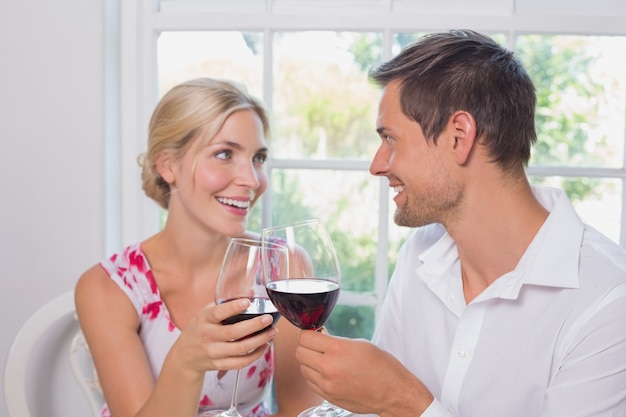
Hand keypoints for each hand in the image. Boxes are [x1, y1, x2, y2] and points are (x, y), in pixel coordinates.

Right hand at [169, 298, 277, 380]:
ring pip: (241, 349)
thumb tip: (250, 293)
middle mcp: (208, 336)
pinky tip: (264, 346)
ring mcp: (213, 352)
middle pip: (234, 332)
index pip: (218, 313)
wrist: (184, 356)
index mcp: (204, 320)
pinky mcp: (219, 364)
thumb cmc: (200, 329)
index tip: (247, 302)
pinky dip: (256, 355)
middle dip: (255, 325)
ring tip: (272, 332)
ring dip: (260, 340)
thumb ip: (224, 305)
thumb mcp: (205, 314)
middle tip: (268, 319)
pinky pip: (241, 362)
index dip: (233, 307)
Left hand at [295, 331, 432, 416]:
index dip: (307, 334)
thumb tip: (320, 338)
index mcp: (337, 349)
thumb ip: (335, 341)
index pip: (305, 338)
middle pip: (299, 352)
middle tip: (316, 345)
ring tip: (323, 360)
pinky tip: (327, 373)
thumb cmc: (382, 366)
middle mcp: (329, 367)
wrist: (393, 392)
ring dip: (309, 362)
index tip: (313, 334)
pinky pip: (311, 383)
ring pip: (303, 368)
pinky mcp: (328, 396)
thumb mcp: (359, 344)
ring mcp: (327, 384)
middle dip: (306, 346)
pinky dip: (315, 377)